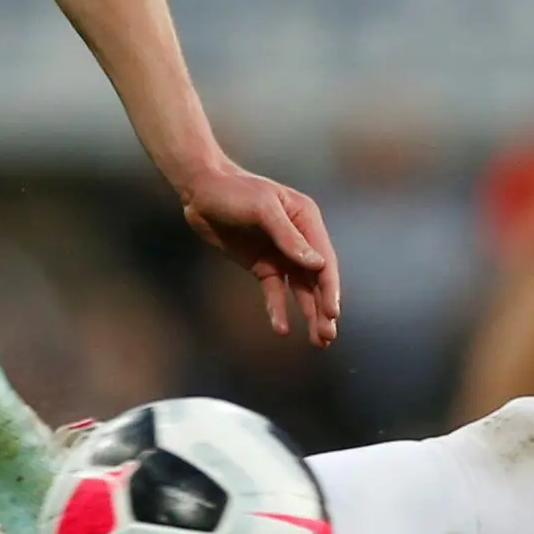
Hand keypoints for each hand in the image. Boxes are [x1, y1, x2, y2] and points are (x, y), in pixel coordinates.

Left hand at [180, 161, 341, 345]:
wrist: (200, 191)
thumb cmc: (233, 191)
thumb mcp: (263, 208)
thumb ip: (289, 237)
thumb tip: (318, 264)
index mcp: (307, 219)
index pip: (325, 260)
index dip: (330, 288)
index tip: (333, 313)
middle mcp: (299, 238)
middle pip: (317, 279)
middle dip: (323, 308)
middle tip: (327, 336)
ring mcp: (281, 254)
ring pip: (301, 290)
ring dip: (309, 314)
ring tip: (318, 342)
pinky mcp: (262, 266)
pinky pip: (275, 291)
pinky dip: (278, 309)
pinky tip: (281, 328)